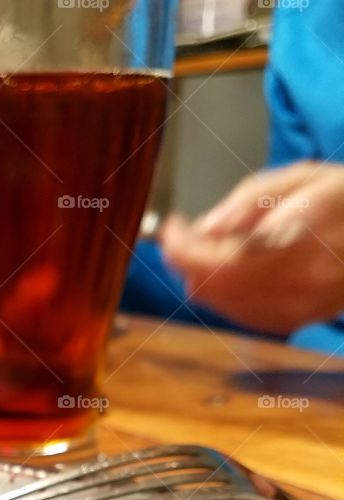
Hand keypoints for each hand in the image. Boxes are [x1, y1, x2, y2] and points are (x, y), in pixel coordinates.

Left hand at [161, 162, 343, 334]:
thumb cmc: (343, 200)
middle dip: (188, 259)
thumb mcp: (300, 179)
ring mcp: (292, 307)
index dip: (180, 245)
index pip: (213, 258)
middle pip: (209, 285)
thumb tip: (204, 228)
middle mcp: (291, 282)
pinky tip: (236, 271)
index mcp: (293, 240)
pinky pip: (240, 314)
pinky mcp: (294, 320)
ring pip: (220, 303)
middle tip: (190, 235)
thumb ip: (247, 201)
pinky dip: (226, 294)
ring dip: (205, 277)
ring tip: (217, 248)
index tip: (174, 226)